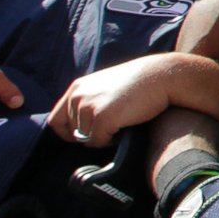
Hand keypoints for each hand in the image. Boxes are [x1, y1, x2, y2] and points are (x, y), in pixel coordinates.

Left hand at [49, 55, 185, 145]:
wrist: (162, 76)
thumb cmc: (138, 82)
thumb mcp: (105, 86)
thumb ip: (89, 100)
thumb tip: (80, 129)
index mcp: (76, 88)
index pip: (56, 120)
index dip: (67, 133)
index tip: (83, 137)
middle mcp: (77, 96)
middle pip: (73, 132)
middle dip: (91, 135)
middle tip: (113, 128)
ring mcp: (88, 107)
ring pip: (86, 139)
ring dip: (103, 137)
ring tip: (121, 125)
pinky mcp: (102, 118)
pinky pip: (99, 141)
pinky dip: (112, 141)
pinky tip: (125, 129)